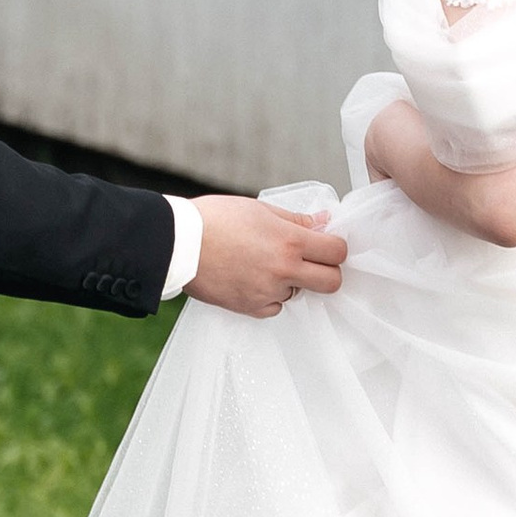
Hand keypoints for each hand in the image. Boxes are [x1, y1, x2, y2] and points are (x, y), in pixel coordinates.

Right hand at [187, 194, 347, 318]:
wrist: (178, 244)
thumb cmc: (214, 220)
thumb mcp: (260, 209)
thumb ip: (296, 220)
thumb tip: (323, 222)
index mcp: (289, 241)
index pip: (337, 252)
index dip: (336, 247)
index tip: (328, 245)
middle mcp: (283, 270)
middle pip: (332, 282)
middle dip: (328, 271)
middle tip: (313, 261)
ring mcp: (268, 292)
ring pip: (300, 293)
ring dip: (291, 281)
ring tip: (265, 263)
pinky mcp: (250, 307)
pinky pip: (274, 307)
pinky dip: (270, 295)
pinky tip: (253, 278)